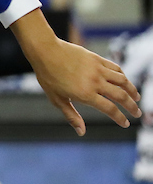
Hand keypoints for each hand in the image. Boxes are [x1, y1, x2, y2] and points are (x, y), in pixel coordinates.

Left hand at [12, 11, 140, 134]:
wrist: (45, 51)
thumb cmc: (48, 76)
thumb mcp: (57, 99)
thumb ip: (71, 116)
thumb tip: (81, 132)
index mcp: (86, 94)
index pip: (110, 109)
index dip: (120, 118)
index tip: (125, 123)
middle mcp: (95, 82)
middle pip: (121, 96)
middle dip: (132, 107)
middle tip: (137, 113)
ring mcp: (97, 69)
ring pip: (122, 81)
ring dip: (132, 90)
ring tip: (136, 98)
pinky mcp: (96, 59)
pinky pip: (115, 68)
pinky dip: (123, 76)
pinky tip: (124, 80)